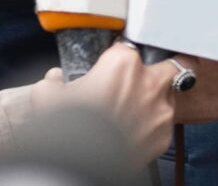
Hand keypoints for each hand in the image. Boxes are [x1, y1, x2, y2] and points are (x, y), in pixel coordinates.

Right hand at [31, 43, 183, 164]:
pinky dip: (154, 124)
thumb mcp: (47, 98)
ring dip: (157, 97)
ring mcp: (161, 110)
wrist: (80, 170)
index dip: (116, 58)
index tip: (108, 68)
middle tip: (138, 80)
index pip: (127, 48)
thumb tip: (54, 80)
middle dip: (157, 68)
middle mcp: (148, 83)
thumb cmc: (69, 133)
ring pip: (170, 93)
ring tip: (134, 109)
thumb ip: (53, 81)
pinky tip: (135, 130)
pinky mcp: (165, 136)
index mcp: (123, 64)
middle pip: (168, 62)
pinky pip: (165, 123)